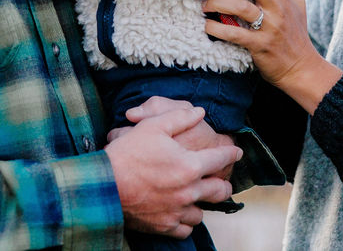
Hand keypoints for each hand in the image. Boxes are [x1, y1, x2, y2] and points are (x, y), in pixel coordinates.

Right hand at [105, 105, 241, 237]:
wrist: (104, 185)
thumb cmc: (128, 153)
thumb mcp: (153, 125)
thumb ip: (180, 117)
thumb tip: (200, 112)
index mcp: (189, 165)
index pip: (220, 159)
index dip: (231, 153)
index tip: (237, 152)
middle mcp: (188, 191)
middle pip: (219, 191)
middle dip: (224, 184)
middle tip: (224, 181)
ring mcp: (176, 211)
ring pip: (201, 213)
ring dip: (202, 204)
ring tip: (198, 197)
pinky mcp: (163, 226)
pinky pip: (184, 230)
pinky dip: (185, 222)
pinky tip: (181, 213)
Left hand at [203, 0, 342, 113]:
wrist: (302, 70)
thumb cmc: (297, 37)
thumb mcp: (297, 8)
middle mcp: (278, 8)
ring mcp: (269, 27)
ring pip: (241, 6)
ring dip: (218, 3)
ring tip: (206, 5)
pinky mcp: (260, 45)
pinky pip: (235, 34)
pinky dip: (217, 29)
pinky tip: (208, 27)